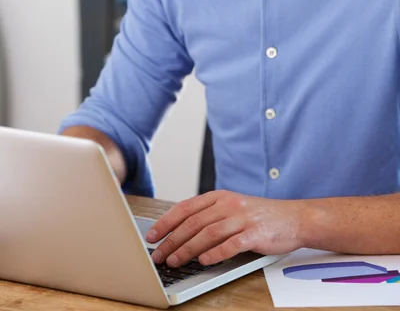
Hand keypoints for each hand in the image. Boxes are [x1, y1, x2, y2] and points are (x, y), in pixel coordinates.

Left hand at [146, 190, 306, 266]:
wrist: (294, 218)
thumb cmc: (259, 216)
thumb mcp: (232, 208)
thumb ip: (209, 215)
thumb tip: (179, 232)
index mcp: (219, 197)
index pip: (185, 208)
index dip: (166, 222)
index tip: (152, 235)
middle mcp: (229, 204)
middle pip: (193, 223)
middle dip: (171, 240)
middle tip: (158, 255)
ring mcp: (242, 218)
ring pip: (208, 233)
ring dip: (187, 249)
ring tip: (174, 261)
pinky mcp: (255, 234)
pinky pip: (231, 244)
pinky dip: (215, 253)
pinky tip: (204, 261)